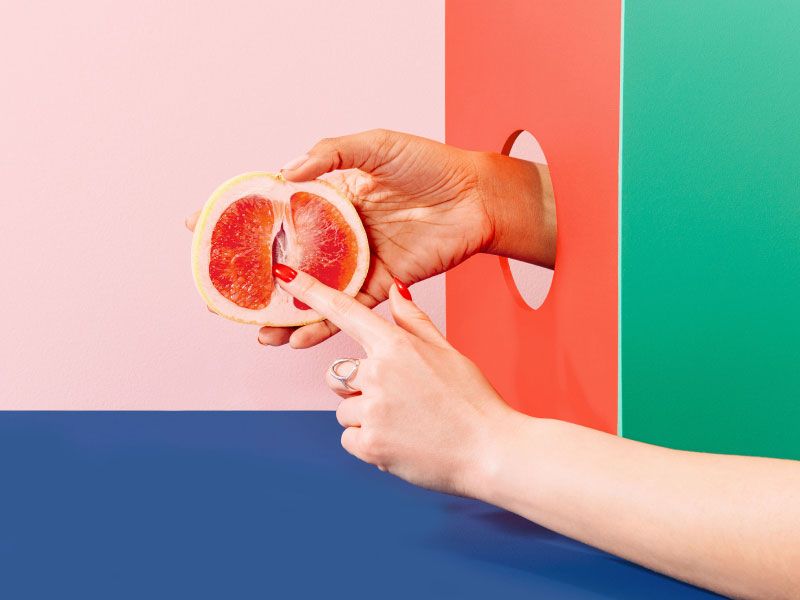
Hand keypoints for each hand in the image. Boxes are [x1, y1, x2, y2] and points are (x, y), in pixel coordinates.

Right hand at [186, 129, 554, 346]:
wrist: (477, 197)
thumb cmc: (429, 164)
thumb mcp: (376, 145)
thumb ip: (331, 153)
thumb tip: (286, 173)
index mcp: (331, 195)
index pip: (275, 207)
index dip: (238, 216)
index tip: (199, 225)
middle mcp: (339, 232)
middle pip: (286, 257)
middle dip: (253, 278)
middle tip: (220, 294)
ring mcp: (358, 259)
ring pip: (312, 291)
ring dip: (284, 313)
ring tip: (257, 331)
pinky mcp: (382, 282)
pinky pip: (348, 309)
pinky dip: (323, 325)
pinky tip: (298, 338)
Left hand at [271, 262, 513, 495]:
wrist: (492, 451)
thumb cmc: (473, 400)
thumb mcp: (447, 352)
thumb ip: (413, 322)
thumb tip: (396, 289)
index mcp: (396, 344)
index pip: (345, 312)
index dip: (310, 292)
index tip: (283, 276)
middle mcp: (377, 372)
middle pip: (338, 377)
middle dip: (358, 390)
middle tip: (399, 403)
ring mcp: (372, 409)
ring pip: (345, 411)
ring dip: (367, 420)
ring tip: (407, 426)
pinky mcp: (369, 444)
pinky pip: (349, 439)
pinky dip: (369, 445)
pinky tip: (401, 444)